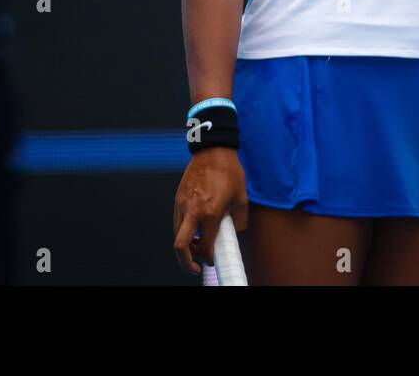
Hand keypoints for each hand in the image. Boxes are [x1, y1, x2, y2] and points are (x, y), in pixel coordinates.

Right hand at [172, 147, 248, 275]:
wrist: (213, 150)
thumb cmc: (229, 171)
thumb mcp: (242, 197)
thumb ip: (240, 219)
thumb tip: (235, 232)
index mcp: (210, 213)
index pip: (205, 246)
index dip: (209, 258)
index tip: (212, 260)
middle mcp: (193, 211)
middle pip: (179, 247)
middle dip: (186, 262)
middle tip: (195, 267)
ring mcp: (182, 205)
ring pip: (176, 235)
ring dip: (185, 246)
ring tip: (197, 246)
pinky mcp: (178, 199)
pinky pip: (177, 222)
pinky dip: (183, 231)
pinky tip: (195, 228)